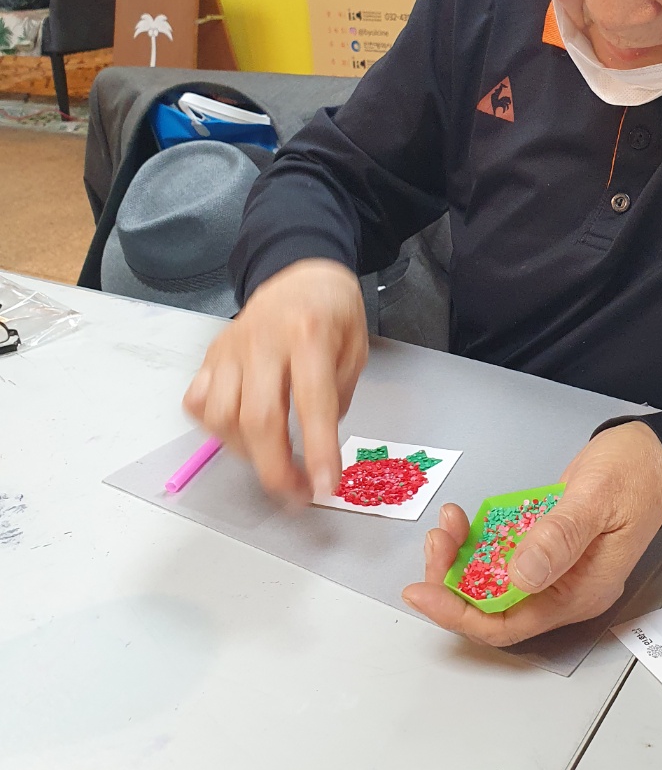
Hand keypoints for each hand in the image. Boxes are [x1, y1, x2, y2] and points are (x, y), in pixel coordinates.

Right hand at [182, 259, 367, 503]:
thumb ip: (336, 396)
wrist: (301, 274)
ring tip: (272, 460)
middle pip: (258, 418)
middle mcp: (263, 341)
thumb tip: (317, 448)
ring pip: (222, 417)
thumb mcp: (356, 349)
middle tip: (296, 495)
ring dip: (246, 453)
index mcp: (309, 334)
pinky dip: (214, 428)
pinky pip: (198, 403)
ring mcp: (231, 348)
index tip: (324, 488)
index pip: (312, 402)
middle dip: (276, 469)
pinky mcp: (211, 355)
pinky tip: (240, 433)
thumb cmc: (333, 313)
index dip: (318, 451)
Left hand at [402, 422, 661, 644]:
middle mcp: (565, 589)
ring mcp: (556, 570)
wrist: (657, 455)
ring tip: (448, 524)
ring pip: (494, 582)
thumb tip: (520, 576)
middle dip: (454, 581)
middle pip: (494, 608)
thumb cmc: (635, 473)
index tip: (423, 591)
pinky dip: (478, 543)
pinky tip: (465, 521)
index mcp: (581, 591)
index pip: (509, 624)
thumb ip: (561, 537)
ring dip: (462, 559)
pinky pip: (503, 557)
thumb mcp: (596, 497)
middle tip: (436, 541)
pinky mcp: (547, 549)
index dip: (461, 613)